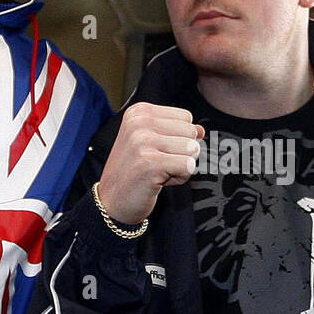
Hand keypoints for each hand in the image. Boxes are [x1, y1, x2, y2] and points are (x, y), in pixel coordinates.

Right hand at [97, 102, 204, 223]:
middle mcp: (139, 122)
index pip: (186, 118)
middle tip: (157, 163)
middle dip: (182, 153)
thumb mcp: (153, 143)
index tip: (157, 150)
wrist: (111, 201)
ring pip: (192, 149)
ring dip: (180, 166)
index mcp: (139, 112)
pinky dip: (179, 178)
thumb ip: (178, 132)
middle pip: (191, 133)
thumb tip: (201, 130)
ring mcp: (143, 142)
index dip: (179, 138)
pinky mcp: (150, 163)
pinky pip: (188, 166)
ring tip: (158, 171)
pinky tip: (159, 180)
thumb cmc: (133, 171)